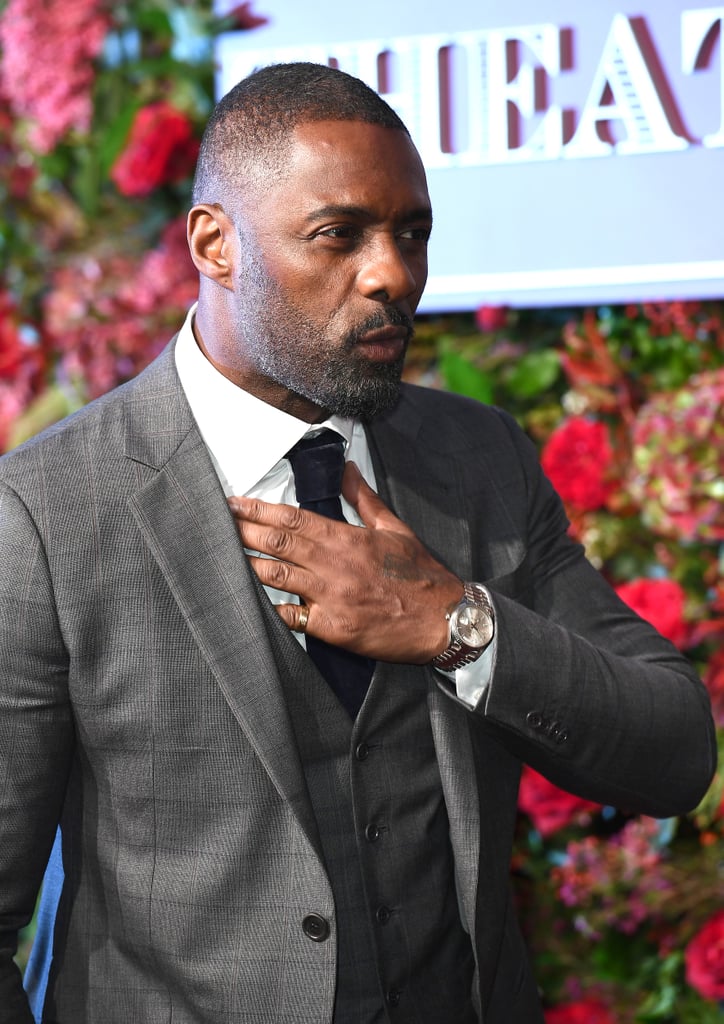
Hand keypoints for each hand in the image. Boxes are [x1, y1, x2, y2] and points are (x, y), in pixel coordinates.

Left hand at [227, 462, 462, 662]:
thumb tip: (347, 468)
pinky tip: (248, 602)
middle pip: (278, 543)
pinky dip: (270, 609)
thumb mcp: (395, 529)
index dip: (258, 510)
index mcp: (347, 538)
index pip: (293, 518)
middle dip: (243, 532)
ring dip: (248, 564)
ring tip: (222, 555)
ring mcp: (332, 597)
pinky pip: (292, 618)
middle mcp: (335, 565)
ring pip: (278, 577)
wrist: (443, 619)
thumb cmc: (420, 575)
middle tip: (216, 523)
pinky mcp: (333, 628)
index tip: (234, 504)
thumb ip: (364, 499)